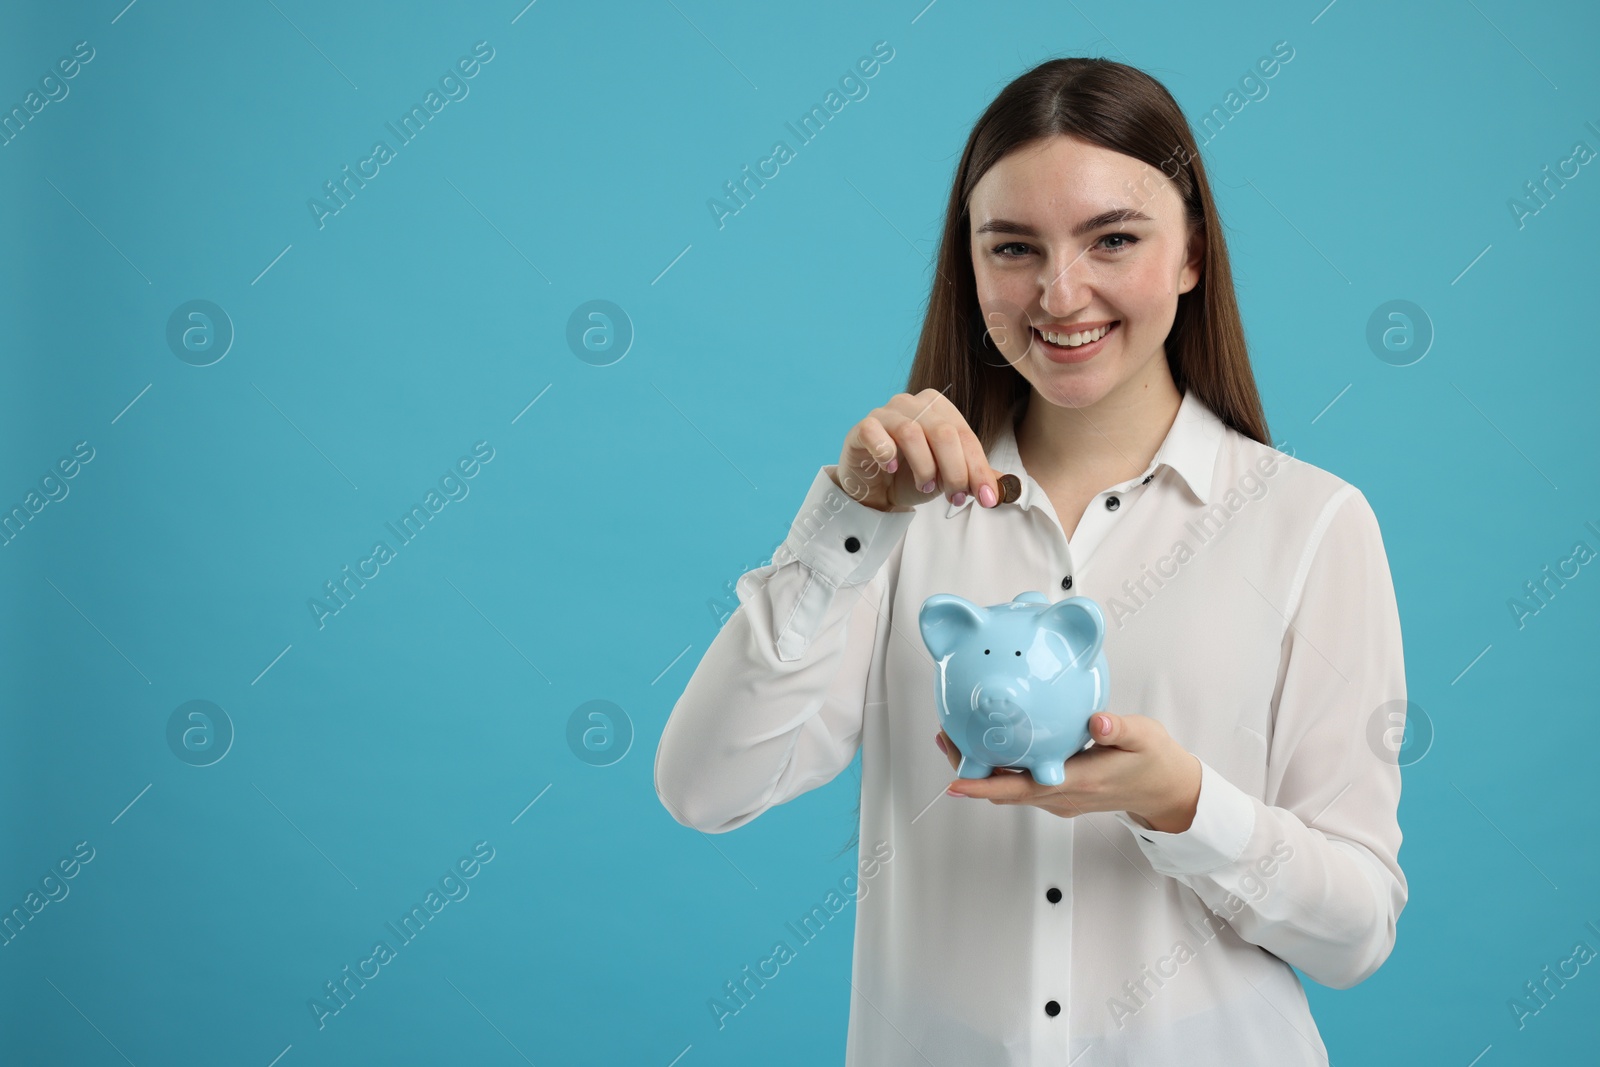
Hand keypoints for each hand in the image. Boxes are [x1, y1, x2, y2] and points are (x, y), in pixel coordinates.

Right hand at [830, 389, 1006, 512]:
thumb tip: (1005, 487)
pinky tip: (889, 469)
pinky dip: (885, 452)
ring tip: (924, 486)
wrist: (873, 488)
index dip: (979, 469)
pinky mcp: (862, 427)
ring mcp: (886, 412)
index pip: (966, 436)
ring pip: (912, 433)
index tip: (987, 499)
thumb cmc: (909, 475)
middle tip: (954, 498)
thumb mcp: (948, 476)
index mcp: (939, 408)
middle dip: (954, 471)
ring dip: (924, 467)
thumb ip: (974, 476)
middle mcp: (913, 403)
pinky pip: (874, 432)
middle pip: (943, 433)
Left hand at [935, 713, 1202, 831]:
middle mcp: (1062, 796)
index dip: (985, 787)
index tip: (954, 782)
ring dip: (980, 769)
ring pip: (1008, 789)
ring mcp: (1058, 798)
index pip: (1021, 788)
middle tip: (944, 738)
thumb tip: (1097, 721)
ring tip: (955, 737)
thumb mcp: (1144, 738)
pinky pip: (1020, 784)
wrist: (1165, 790)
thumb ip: (1119, 729)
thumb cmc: (1153, 761)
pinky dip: (999, 768)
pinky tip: (990, 743)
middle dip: (970, 771)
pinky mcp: (1058, 792)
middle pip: (1003, 790)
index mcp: (1079, 783)